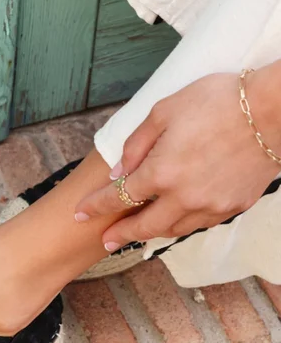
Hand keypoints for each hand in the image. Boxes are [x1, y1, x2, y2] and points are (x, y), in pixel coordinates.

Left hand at [74, 70, 280, 250]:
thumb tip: (118, 171)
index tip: (80, 213)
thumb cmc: (218, 102)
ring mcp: (211, 206)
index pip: (118, 197)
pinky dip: (182, 224)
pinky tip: (175, 220)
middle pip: (145, 226)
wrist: (273, 111)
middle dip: (121, 235)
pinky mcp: (234, 207)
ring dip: (152, 232)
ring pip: (174, 229)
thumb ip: (137, 144)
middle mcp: (184, 197)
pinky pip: (200, 224)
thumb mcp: (164, 111)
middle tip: (106, 241)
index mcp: (161, 172)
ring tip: (139, 232)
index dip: (96, 207)